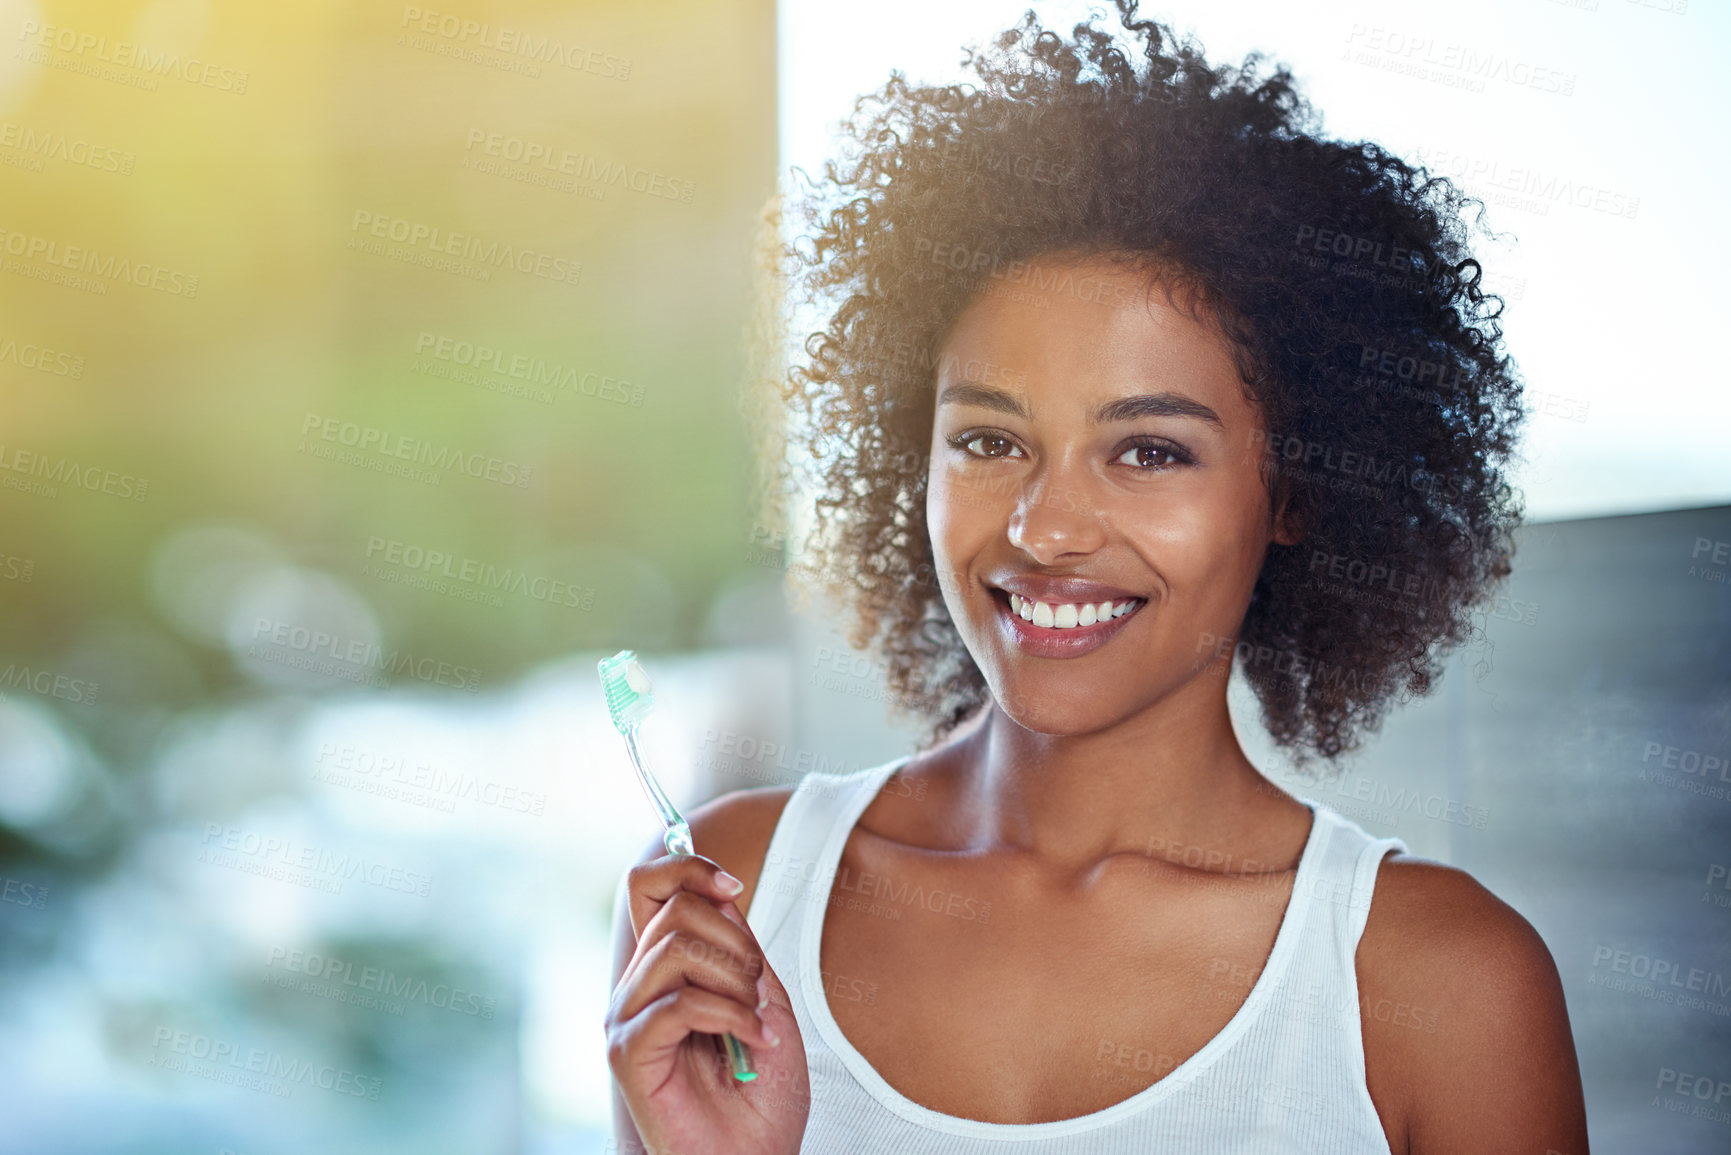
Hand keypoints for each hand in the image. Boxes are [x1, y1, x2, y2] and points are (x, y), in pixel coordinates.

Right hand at [607, 852, 810, 1154]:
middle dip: (736, 940)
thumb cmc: (761, 1088)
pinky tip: (751, 1043)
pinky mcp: (627, 1052)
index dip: (687, 867)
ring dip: (736, 981)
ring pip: (677, 948)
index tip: (733, 887)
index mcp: (662, 966)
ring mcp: (625, 1017)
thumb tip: (715, 888)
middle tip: (759, 989)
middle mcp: (636, 985)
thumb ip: (737, 944)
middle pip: (673, 909)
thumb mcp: (762, 996)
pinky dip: (730, 1016)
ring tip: (756, 1021)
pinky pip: (679, 1002)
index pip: (647, 884)